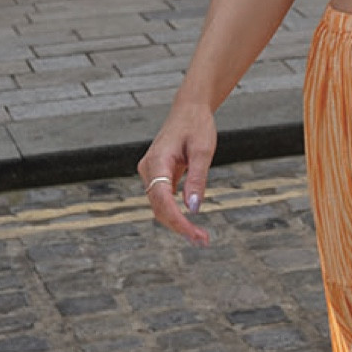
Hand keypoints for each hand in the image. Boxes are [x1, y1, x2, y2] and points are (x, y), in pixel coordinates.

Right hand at [137, 102, 215, 246]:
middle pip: (158, 207)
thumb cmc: (197, 126)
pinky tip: (191, 225)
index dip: (177, 220)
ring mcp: (150, 173)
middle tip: (203, 241)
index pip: (162, 199)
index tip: (194, 234)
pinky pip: (163, 200)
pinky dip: (176, 213)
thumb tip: (193, 208)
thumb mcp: (203, 150)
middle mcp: (148, 169)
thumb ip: (197, 178)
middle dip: (179, 226)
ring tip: (200, 237)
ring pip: (160, 206)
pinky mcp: (157, 176)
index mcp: (156, 162)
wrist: (189, 110)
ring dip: (177, 223)